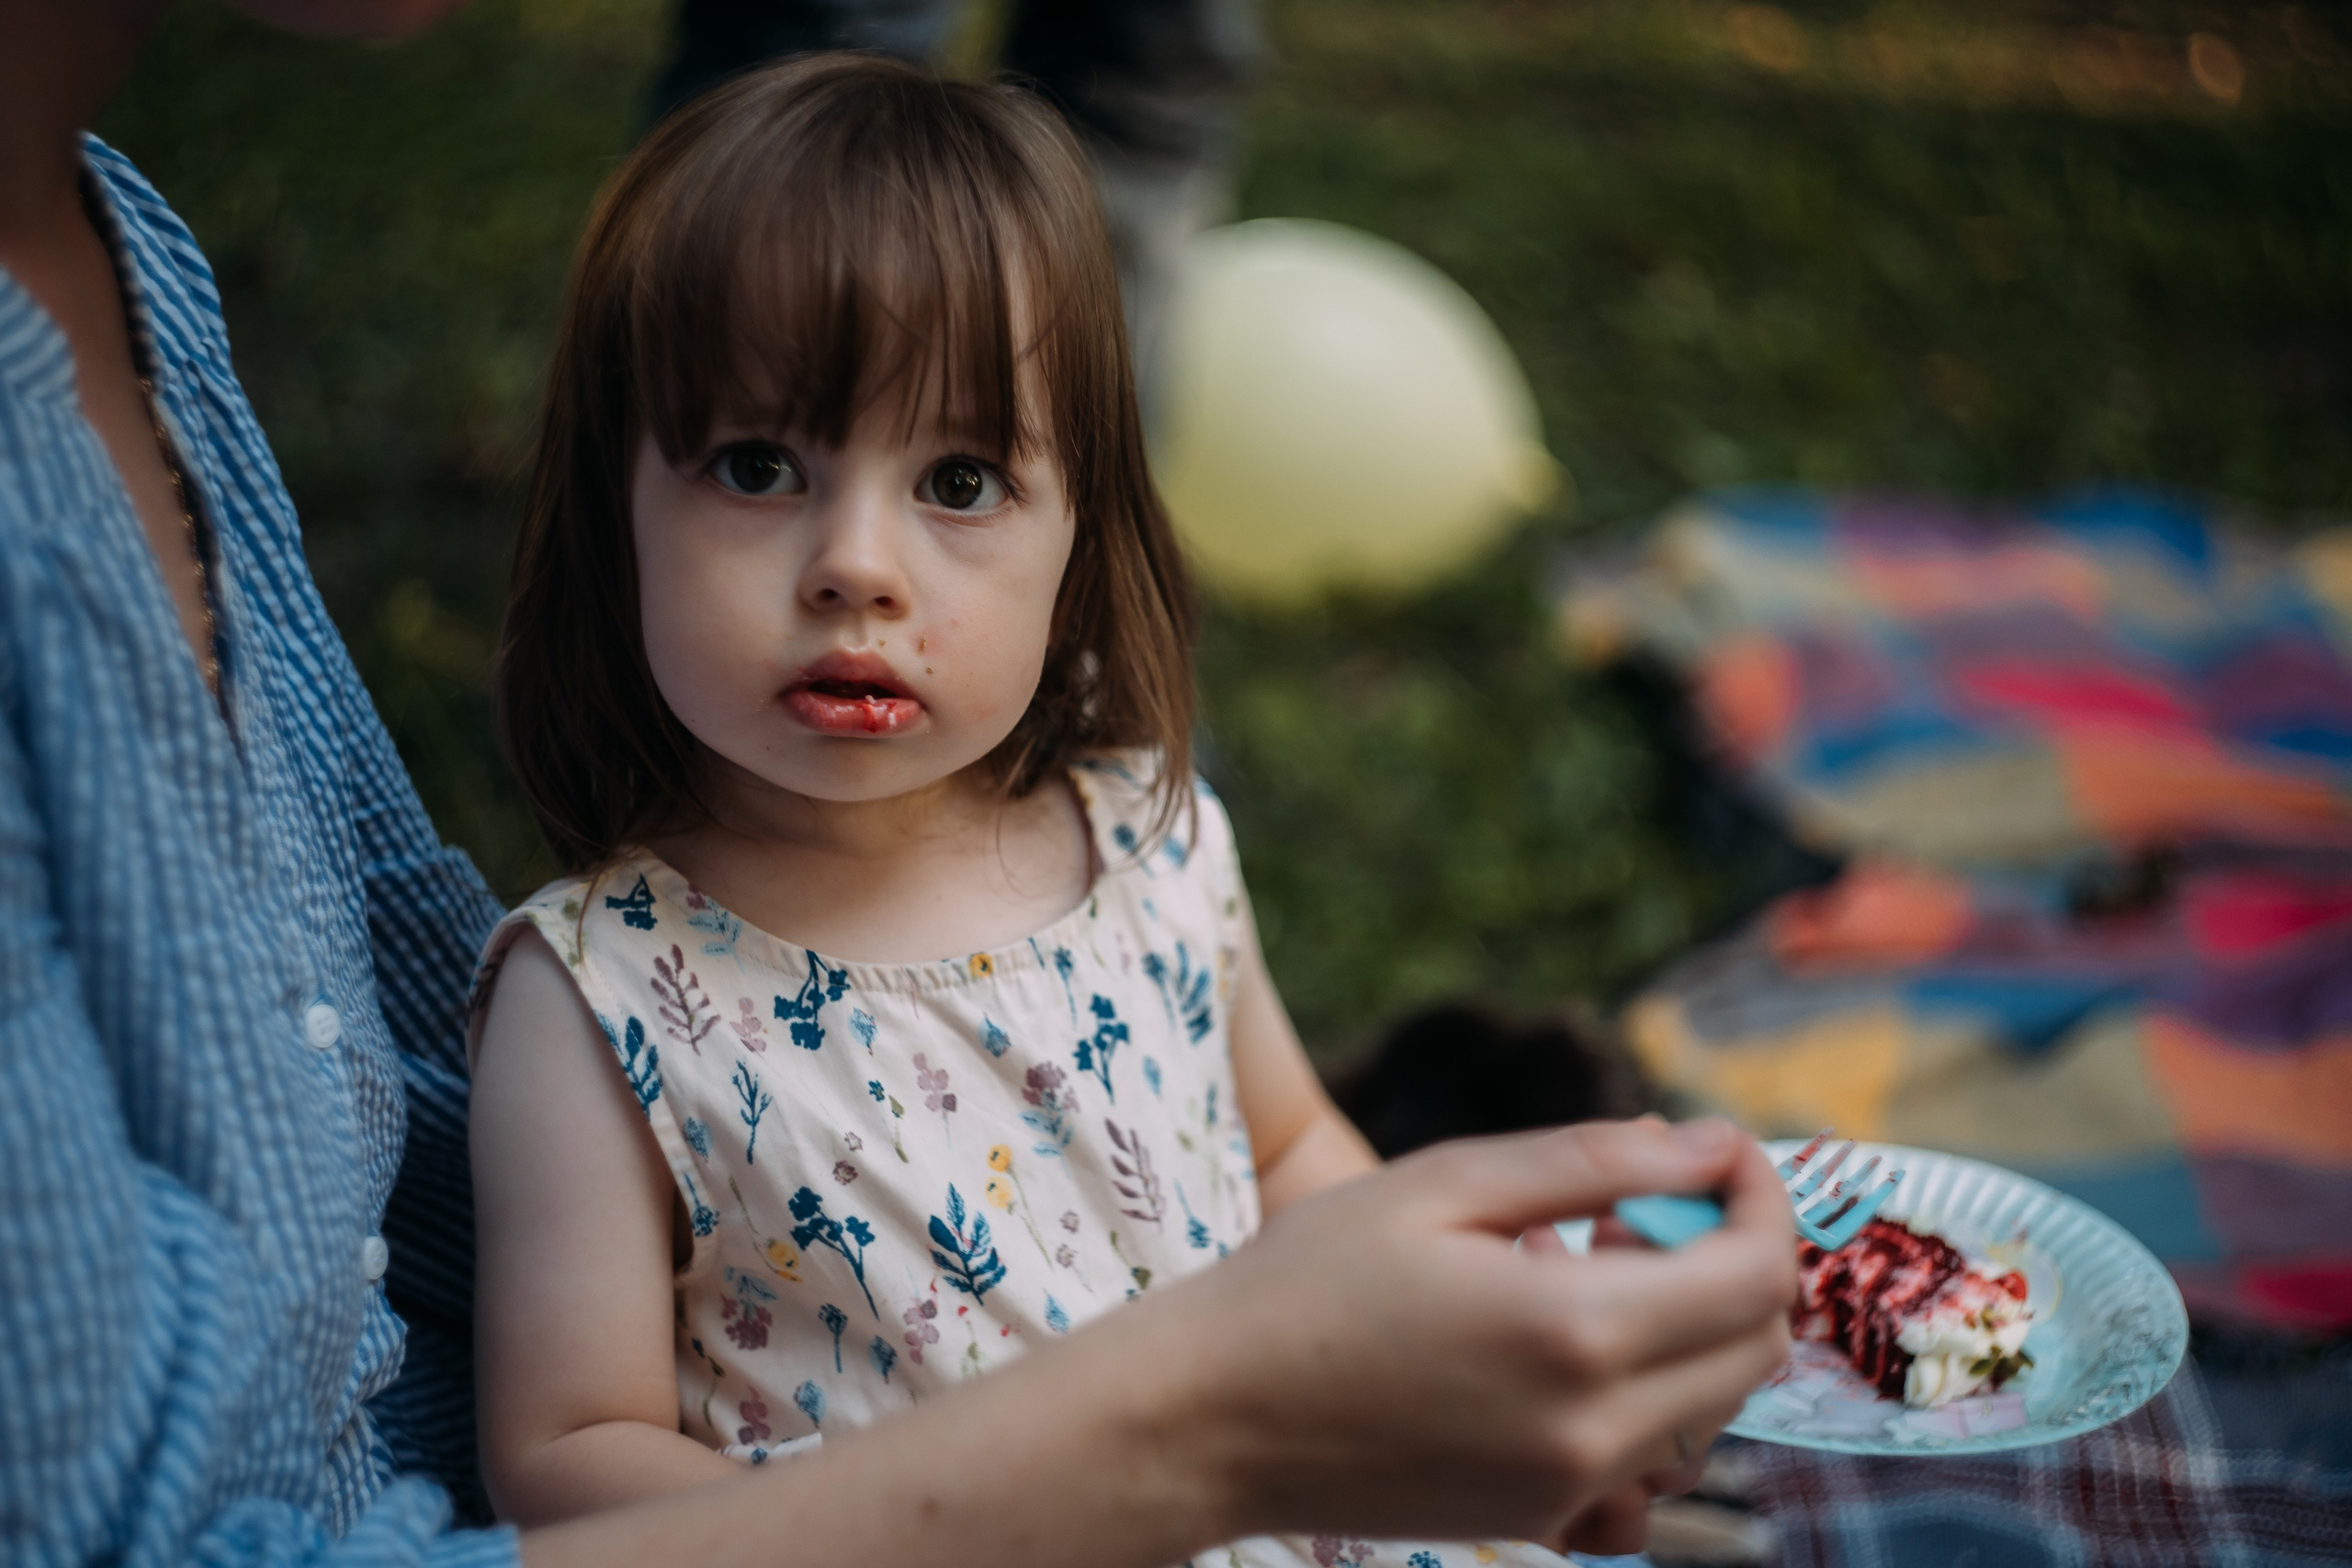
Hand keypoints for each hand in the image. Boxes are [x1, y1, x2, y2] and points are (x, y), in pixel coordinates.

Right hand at [1141, 1117, 1793, 1552]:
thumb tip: (1707, 1145)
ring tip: (1585, 1271)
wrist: (1211, 1417)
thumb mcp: (1446, 1182)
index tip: (1720, 1155)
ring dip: (1692, 1331)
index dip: (1761, 1198)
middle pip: (1757, 1347)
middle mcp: (1594, 1428)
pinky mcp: (1541, 1524)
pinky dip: (1650, 1406)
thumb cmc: (1309, 1279)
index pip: (1757, 1272)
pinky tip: (1565, 1357)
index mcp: (1577, 1329)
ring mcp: (1570, 1491)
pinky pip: (1651, 1468)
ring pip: (1714, 1410)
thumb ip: (1594, 1162)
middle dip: (1732, 1259)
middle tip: (1632, 1212)